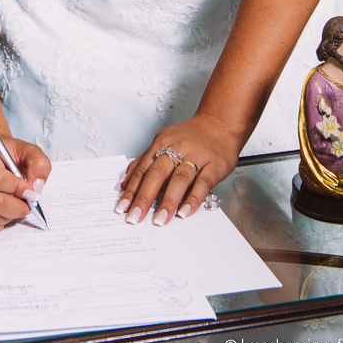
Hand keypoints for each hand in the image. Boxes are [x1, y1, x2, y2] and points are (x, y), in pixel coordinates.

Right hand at [0, 136, 51, 235]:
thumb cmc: (8, 155)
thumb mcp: (28, 151)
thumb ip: (38, 165)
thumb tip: (36, 189)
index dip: (18, 189)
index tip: (30, 191)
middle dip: (17, 208)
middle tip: (27, 204)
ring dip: (8, 217)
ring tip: (15, 205)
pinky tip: (3, 214)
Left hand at [116, 113, 240, 226]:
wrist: (219, 123)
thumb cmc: (191, 137)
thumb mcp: (164, 141)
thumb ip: (145, 160)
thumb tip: (125, 182)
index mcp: (162, 144)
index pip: (142, 170)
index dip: (131, 190)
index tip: (122, 208)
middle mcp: (177, 148)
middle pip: (157, 174)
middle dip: (144, 198)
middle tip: (136, 217)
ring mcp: (197, 156)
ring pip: (179, 179)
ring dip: (168, 201)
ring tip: (160, 219)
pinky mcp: (214, 165)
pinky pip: (203, 183)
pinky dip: (193, 198)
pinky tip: (185, 212)